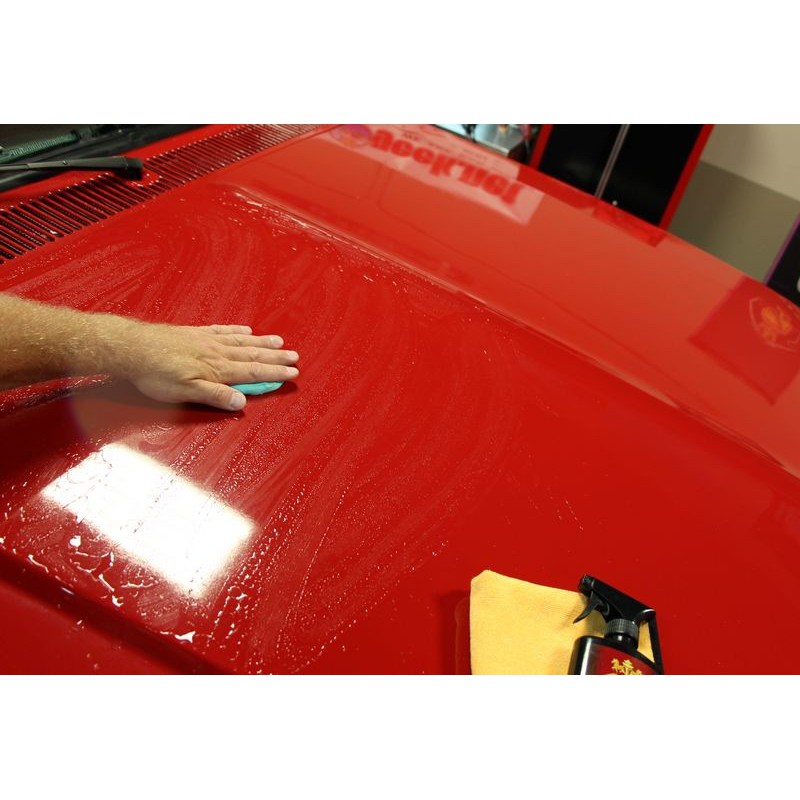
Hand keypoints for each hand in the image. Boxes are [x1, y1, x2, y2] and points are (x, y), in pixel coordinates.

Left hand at [127, 323, 298, 410]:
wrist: (132, 348)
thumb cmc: (156, 374)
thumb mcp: (186, 392)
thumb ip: (216, 396)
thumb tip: (242, 403)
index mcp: (217, 369)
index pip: (253, 373)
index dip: (274, 374)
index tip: (293, 373)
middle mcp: (217, 352)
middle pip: (252, 355)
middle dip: (275, 358)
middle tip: (295, 357)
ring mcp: (206, 341)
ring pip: (241, 342)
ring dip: (262, 344)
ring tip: (279, 342)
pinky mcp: (194, 334)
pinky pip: (222, 331)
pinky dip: (237, 331)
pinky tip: (246, 330)